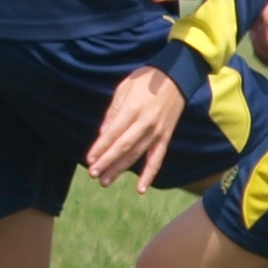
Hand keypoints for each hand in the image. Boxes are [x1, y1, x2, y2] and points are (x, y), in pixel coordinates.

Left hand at [88, 65, 187, 192]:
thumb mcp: (125, 88)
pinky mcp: (165, 137)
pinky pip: (157, 159)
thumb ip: (113, 112)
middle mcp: (145, 123)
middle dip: (107, 162)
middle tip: (93, 175)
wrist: (177, 77)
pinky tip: (140, 189)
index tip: (89, 160)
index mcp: (133, 109)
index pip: (113, 133)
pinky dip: (149, 175)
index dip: (100, 148)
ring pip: (136, 155)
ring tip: (105, 181)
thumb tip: (103, 135)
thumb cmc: (146, 80)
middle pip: (123, 147)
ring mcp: (157, 132)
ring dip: (120, 170)